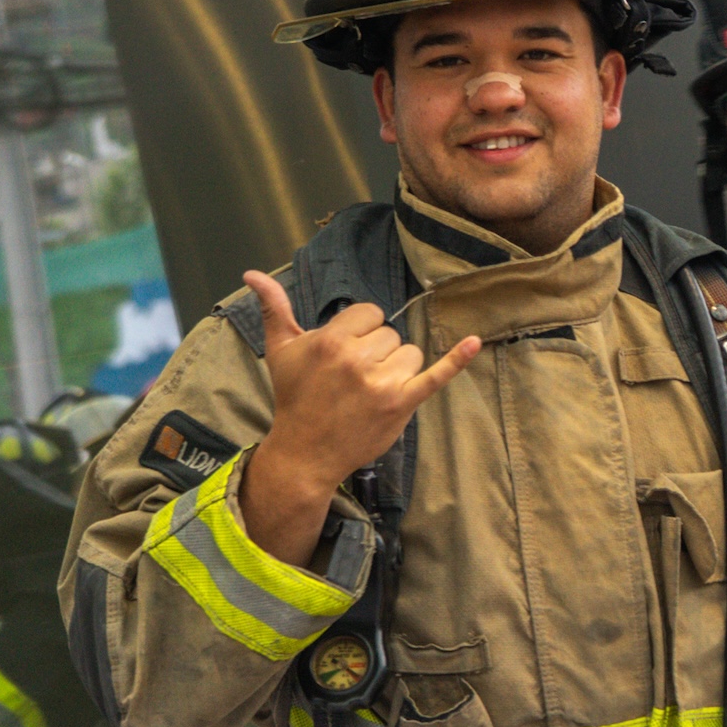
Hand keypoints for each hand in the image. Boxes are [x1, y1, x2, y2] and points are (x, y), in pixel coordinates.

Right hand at [238, 269, 478, 566]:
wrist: (305, 453)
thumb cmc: (294, 398)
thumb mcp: (280, 351)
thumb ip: (274, 308)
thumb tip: (251, 273)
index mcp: (330, 342)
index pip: (369, 312)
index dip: (360, 330)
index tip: (346, 353)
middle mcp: (357, 360)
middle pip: (390, 333)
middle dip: (375, 351)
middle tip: (353, 378)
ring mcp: (383, 383)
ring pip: (410, 352)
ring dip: (396, 367)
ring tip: (371, 390)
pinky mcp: (402, 404)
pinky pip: (436, 375)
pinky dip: (457, 359)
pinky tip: (475, 342)